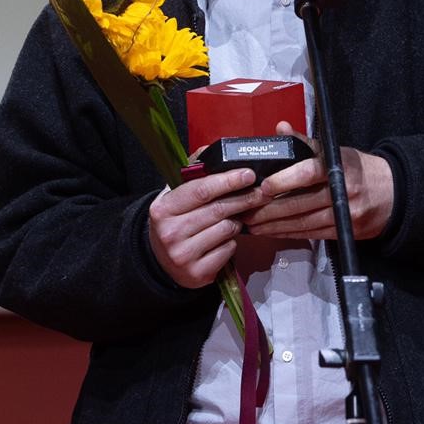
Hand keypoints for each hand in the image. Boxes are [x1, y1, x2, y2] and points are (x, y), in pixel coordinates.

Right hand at [148, 167, 268, 288]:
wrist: (161, 262)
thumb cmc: (174, 222)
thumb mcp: (175, 197)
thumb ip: (193, 174)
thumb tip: (211, 150)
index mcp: (162, 209)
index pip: (201, 191)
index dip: (228, 181)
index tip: (248, 174)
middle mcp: (170, 232)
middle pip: (218, 210)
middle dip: (244, 198)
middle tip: (262, 192)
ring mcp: (183, 255)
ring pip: (226, 229)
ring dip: (236, 222)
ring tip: (233, 219)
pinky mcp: (198, 273)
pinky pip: (228, 250)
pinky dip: (231, 242)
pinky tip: (224, 240)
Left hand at [238, 122, 393, 240]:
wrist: (391, 194)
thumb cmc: (355, 169)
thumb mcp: (334, 150)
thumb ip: (305, 142)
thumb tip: (280, 128)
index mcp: (337, 166)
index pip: (309, 172)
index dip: (285, 180)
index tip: (264, 186)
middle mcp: (341, 191)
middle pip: (300, 203)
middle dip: (269, 210)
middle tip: (244, 210)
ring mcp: (343, 214)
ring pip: (302, 222)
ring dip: (274, 226)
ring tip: (251, 224)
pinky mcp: (343, 231)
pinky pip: (310, 234)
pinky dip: (288, 234)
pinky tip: (271, 232)